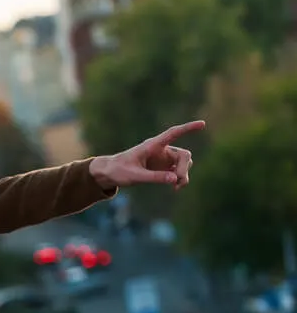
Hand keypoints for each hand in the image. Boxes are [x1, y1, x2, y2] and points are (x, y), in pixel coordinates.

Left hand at [89, 120, 204, 191]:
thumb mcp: (135, 175)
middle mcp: (161, 150)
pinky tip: (175, 188)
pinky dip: (179, 180)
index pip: (173, 133)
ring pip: (184, 164)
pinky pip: (178, 172)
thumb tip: (175, 179)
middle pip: (184, 155)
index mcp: (152, 145)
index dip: (188, 128)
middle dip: (184, 168)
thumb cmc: (119, 170)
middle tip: (178, 181)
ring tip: (176, 187)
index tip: (202, 124)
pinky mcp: (163, 168)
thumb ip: (154, 177)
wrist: (110, 174)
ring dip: (184, 175)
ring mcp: (164, 159)